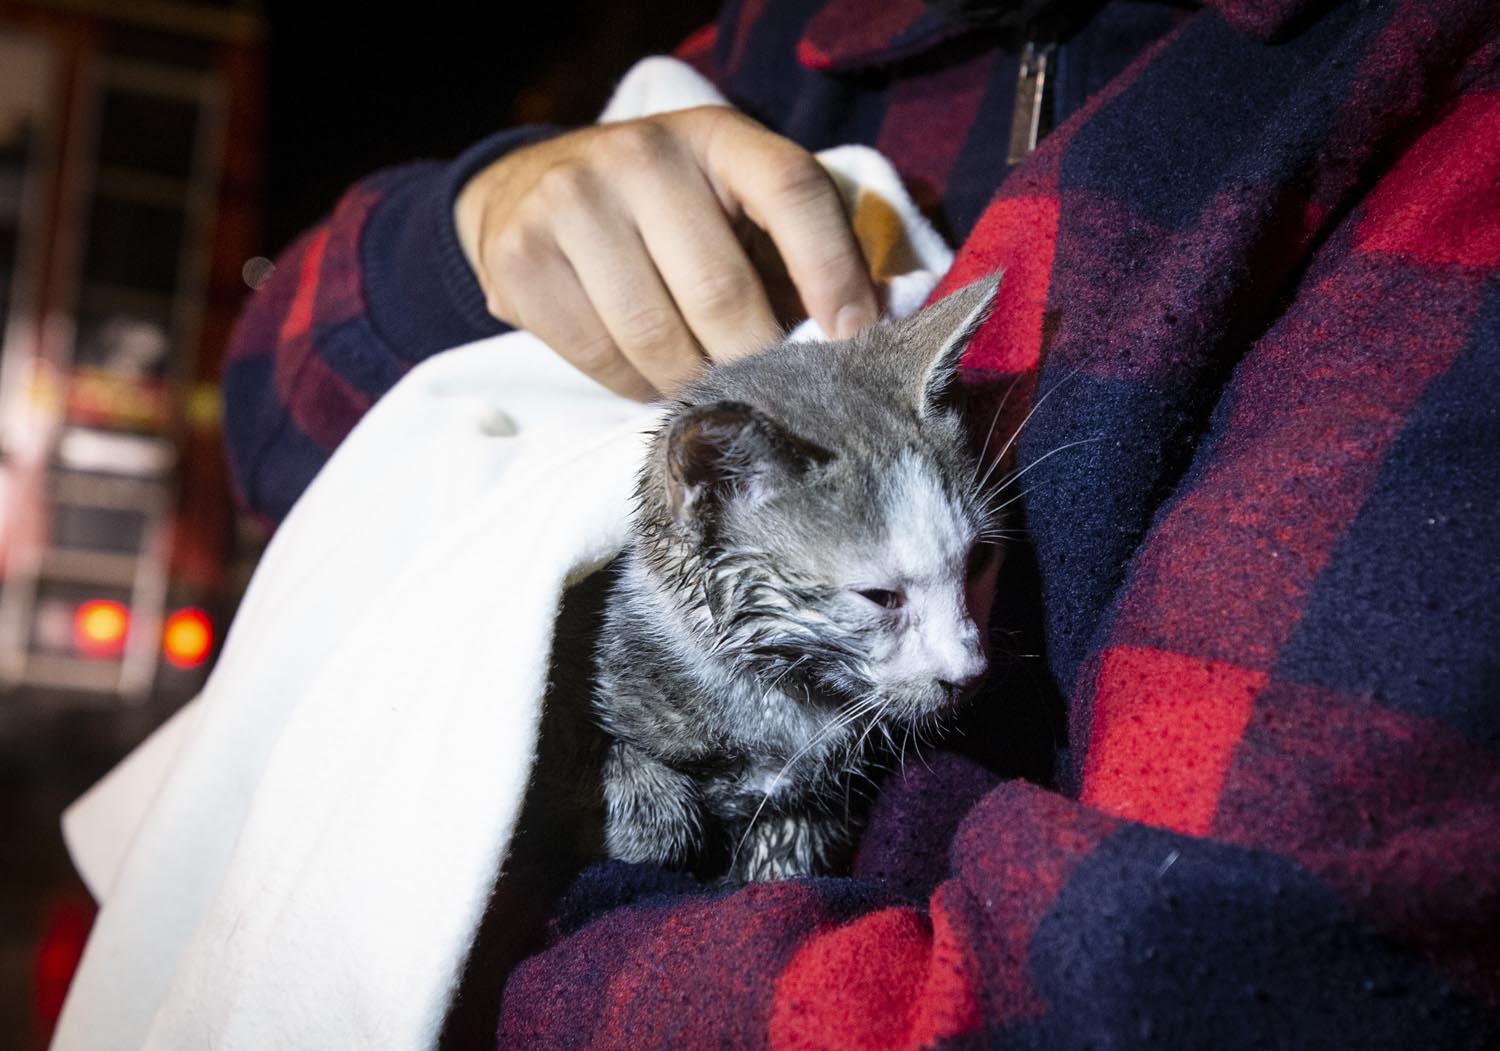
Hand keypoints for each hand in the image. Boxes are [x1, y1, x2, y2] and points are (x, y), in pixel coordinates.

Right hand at [454, 106, 878, 399]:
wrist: (528, 193)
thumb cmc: (665, 214)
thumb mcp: (732, 202)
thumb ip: (796, 251)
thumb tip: (866, 328)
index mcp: (716, 136)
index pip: (791, 189)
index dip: (831, 269)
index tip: (853, 336)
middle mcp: (641, 155)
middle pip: (720, 289)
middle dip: (753, 359)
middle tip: (765, 389)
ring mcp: (573, 201)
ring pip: (657, 336)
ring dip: (691, 383)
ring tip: (706, 387)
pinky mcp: (524, 258)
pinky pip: (601, 356)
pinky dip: (635, 385)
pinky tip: (647, 374)